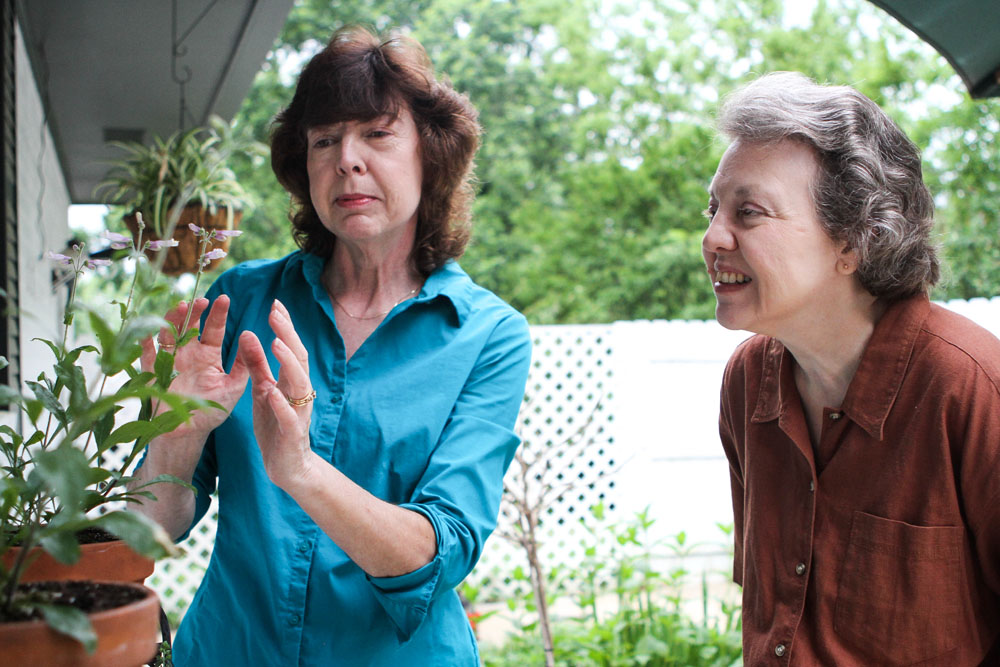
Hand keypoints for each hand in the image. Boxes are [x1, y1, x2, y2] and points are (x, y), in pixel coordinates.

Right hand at [141, 295, 249, 439]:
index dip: (218, 313)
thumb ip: (244, 366)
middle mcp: (188, 353)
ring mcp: (169, 361)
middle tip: (202, 300)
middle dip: (195, 311)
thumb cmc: (212, 410)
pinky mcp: (152, 373)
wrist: (188, 433)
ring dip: (173, 319)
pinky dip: (146, 343)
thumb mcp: (234, 387)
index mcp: (208, 354)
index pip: (214, 328)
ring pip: (169, 333)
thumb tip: (252, 338)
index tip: (224, 298)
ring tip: (181, 307)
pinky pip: (146, 355)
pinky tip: (148, 334)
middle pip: (189, 325)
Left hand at [236, 299, 317, 489]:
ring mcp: (298, 413)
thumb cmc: (275, 426)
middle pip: (298, 359)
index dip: (285, 326)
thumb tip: (249, 333)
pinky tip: (272, 392)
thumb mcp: (262, 390)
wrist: (288, 466)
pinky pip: (288, 417)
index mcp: (291, 381)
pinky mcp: (292, 434)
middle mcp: (299, 393)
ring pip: (299, 384)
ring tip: (276, 344)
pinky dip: (281, 404)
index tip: (276, 303)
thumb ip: (257, 365)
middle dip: (288, 335)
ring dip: (287, 363)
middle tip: (276, 313)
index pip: (291, 348)